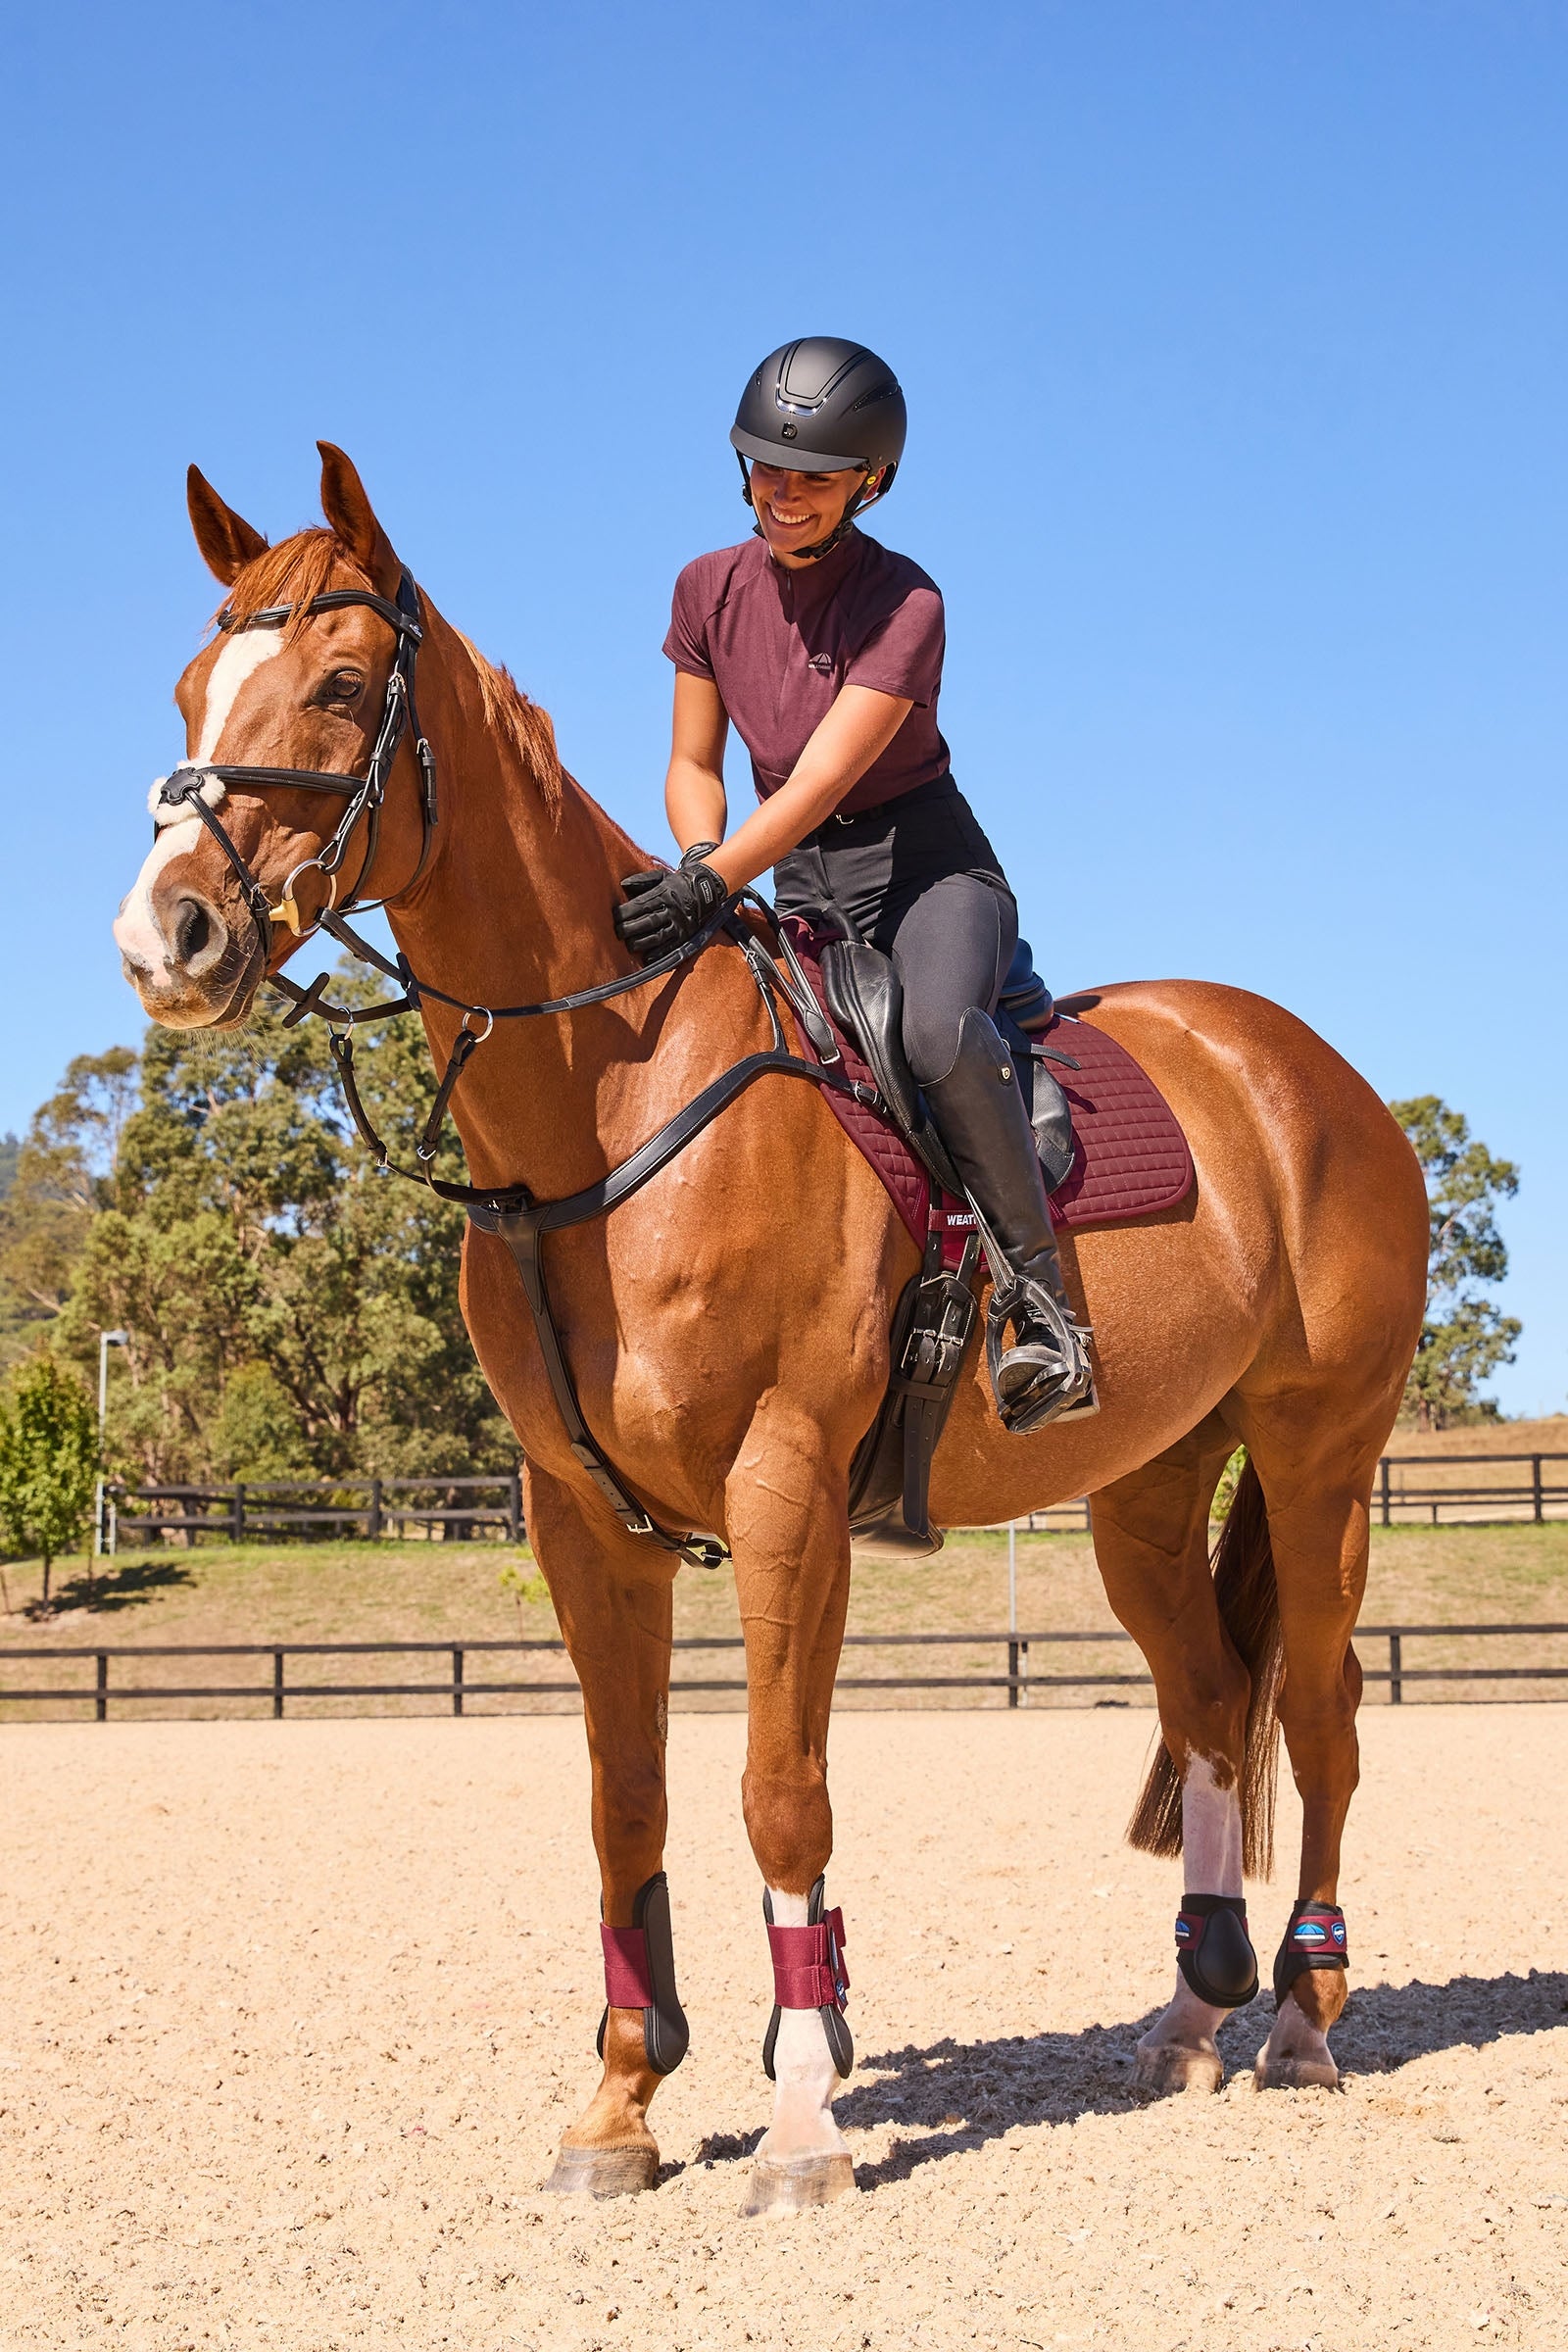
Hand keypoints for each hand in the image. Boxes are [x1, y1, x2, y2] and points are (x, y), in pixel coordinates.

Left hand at [613, 860, 727, 962]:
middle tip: (618, 933)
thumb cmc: (676, 884)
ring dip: (641, 943)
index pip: (640, 905)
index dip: (625, 912)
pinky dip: (658, 955)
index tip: (615, 916)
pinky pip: (670, 949)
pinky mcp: (685, 937)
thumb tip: (623, 884)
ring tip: (629, 945)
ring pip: (657, 937)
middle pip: (647, 921)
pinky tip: (646, 958)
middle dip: (630, 929)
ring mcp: (679, 925)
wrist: (706, 890)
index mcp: (663, 894)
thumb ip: (642, 880)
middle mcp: (671, 910)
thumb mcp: (661, 876)